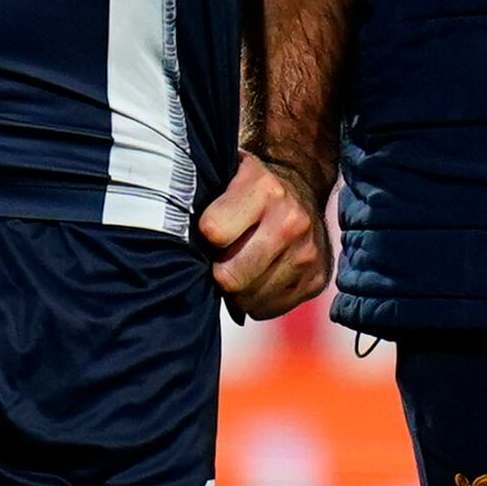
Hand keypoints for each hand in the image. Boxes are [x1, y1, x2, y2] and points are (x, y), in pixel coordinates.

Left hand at [196, 153, 331, 320]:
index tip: (207, 233)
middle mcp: (291, 220)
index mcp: (263, 189)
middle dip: (218, 273)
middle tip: (218, 261)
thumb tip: (170, 237)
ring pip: (249, 299)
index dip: (204, 238)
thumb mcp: (224, 174)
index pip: (213, 233)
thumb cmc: (245, 188)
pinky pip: (268, 310)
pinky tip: (256, 278)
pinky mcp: (317, 279)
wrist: (299, 188)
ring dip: (236, 291)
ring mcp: (307, 253)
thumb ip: (200, 198)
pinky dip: (255, 300)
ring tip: (237, 268)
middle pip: (232, 277)